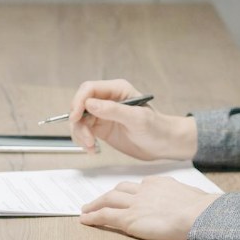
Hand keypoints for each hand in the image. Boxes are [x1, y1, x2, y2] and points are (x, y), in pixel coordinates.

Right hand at [67, 79, 196, 159]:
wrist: (164, 144)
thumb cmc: (156, 128)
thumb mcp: (137, 118)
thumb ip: (113, 110)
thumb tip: (89, 104)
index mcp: (117, 89)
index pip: (89, 89)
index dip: (79, 101)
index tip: (75, 117)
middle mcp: (107, 100)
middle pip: (80, 105)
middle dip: (79, 122)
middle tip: (87, 139)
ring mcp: (103, 114)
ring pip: (80, 120)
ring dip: (81, 134)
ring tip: (91, 147)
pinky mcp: (101, 128)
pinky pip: (84, 131)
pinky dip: (84, 141)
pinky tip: (93, 149)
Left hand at [79, 175, 217, 239]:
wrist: (198, 214)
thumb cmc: (201, 208)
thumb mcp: (190, 195)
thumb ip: (181, 197)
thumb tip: (186, 202)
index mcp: (158, 183)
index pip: (138, 186)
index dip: (127, 192)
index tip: (123, 196)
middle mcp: (143, 190)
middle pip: (119, 189)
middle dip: (107, 195)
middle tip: (97, 200)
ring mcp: (135, 204)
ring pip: (108, 200)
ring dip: (95, 204)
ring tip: (85, 209)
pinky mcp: (129, 219)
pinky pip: (105, 216)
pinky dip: (93, 217)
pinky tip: (85, 220)